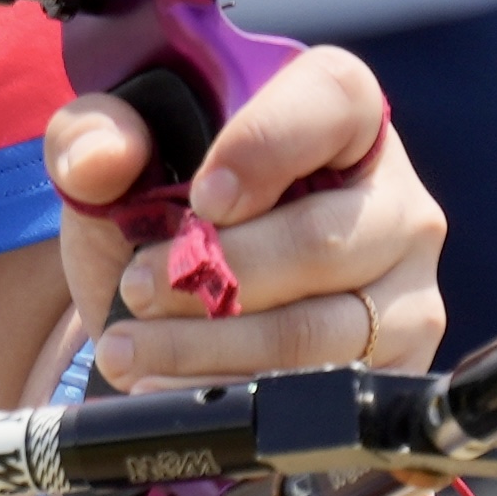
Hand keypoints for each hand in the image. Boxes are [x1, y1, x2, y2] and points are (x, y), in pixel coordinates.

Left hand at [47, 46, 445, 388]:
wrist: (168, 316)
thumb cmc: (158, 216)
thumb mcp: (112, 166)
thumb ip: (91, 137)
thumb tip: (104, 157)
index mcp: (343, 117)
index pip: (337, 99)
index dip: (270, 143)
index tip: (203, 197)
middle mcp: (395, 201)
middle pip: (325, 237)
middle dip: (215, 272)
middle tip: (137, 286)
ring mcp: (405, 292)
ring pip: (316, 330)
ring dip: (209, 345)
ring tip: (132, 346)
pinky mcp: (394, 370)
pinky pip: (317, 396)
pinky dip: (229, 395)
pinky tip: (166, 386)